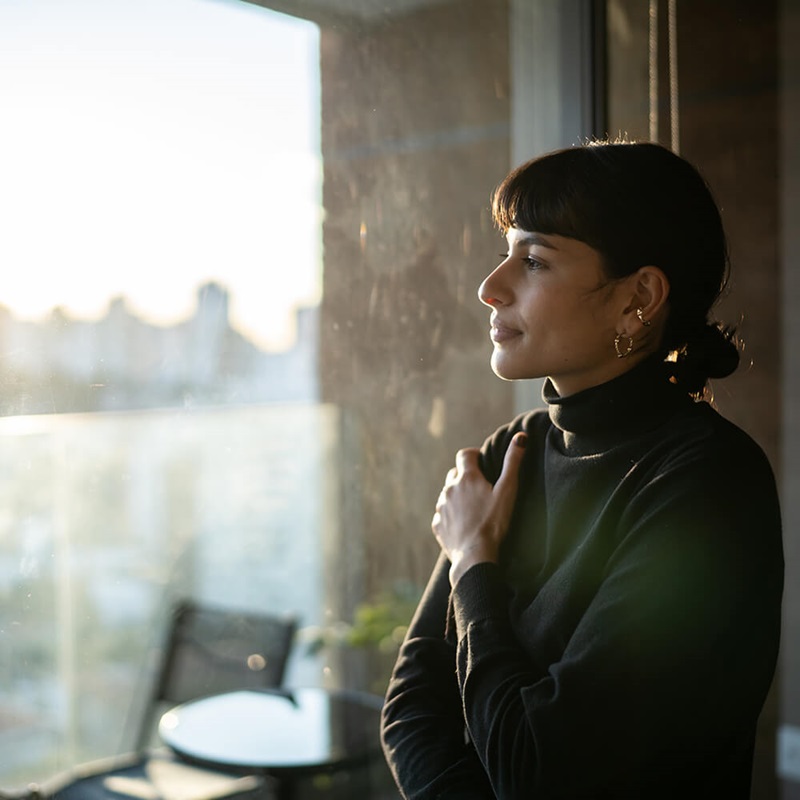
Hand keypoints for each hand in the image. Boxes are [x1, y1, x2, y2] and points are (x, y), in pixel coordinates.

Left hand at [432, 433, 526, 585]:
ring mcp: (441, 507)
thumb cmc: (494, 523)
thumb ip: (513, 462)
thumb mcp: (508, 491)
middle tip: (481, 489)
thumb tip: (521, 436)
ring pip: (448, 494)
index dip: (473, 455)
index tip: (481, 462)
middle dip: (465, 477)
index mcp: (467, 478)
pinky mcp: (437, 524)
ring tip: (473, 509)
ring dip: (458, 496)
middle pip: (455, 474)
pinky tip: (464, 525)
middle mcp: (450, 489)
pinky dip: (451, 515)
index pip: (465, 455)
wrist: (475, 556)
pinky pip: (443, 514)